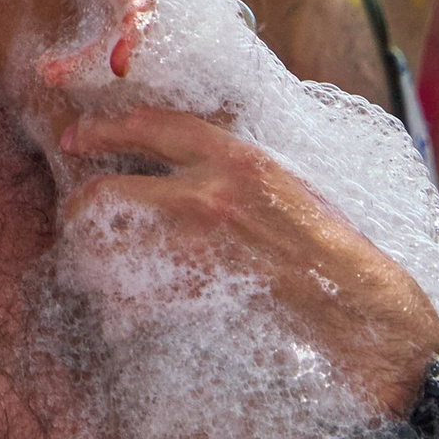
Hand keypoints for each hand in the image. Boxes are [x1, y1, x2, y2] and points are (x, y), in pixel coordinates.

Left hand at [57, 105, 438, 415]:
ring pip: (110, 246)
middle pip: (110, 191)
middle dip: (83, 207)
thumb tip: (185, 165)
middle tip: (75, 217)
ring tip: (100, 269)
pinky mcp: (193, 295)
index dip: (106, 129)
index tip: (77, 136)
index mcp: (240, 158)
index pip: (154, 126)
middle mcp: (211, 193)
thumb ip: (235, 170)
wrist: (362, 312)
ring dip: (96, 259)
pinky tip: (126, 310)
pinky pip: (131, 294)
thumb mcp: (288, 186)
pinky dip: (119, 303)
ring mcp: (199, 247)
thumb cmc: (335, 253)